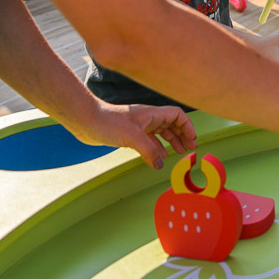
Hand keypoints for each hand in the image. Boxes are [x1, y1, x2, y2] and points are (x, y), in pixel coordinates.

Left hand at [71, 101, 196, 169]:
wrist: (87, 121)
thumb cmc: (108, 122)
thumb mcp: (132, 137)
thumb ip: (149, 151)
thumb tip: (160, 165)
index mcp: (152, 114)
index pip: (178, 116)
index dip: (187, 126)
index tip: (192, 140)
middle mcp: (148, 118)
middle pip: (172, 124)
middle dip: (182, 135)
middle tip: (190, 148)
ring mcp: (140, 125)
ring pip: (162, 132)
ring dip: (171, 141)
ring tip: (178, 152)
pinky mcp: (131, 133)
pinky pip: (150, 139)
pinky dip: (157, 147)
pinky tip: (158, 156)